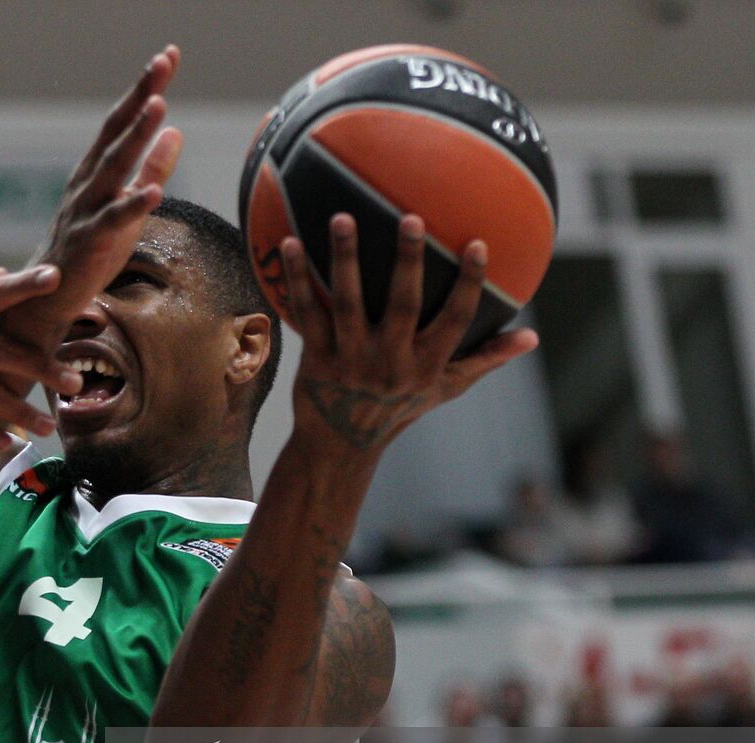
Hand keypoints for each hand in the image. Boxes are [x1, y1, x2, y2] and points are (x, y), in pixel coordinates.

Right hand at [23, 45, 184, 329]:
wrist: (44, 296)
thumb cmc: (90, 250)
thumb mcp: (128, 205)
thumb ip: (151, 169)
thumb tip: (176, 130)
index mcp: (97, 171)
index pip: (123, 122)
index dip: (145, 90)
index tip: (168, 56)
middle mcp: (89, 183)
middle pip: (117, 132)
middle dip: (141, 96)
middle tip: (162, 63)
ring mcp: (86, 210)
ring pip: (113, 168)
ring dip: (135, 136)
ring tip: (159, 106)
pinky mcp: (90, 242)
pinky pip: (113, 221)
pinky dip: (134, 206)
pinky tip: (155, 192)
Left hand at [282, 213, 538, 454]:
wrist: (338, 444)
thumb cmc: (398, 408)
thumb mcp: (444, 389)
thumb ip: (485, 359)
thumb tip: (532, 337)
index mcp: (426, 365)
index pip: (456, 321)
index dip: (470, 284)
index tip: (478, 243)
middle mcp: (390, 361)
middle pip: (403, 305)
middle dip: (408, 262)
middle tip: (411, 218)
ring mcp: (351, 358)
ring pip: (348, 302)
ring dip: (345, 259)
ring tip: (342, 217)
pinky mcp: (316, 357)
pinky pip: (307, 311)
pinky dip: (296, 279)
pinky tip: (290, 243)